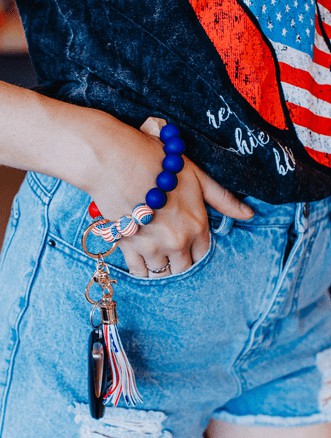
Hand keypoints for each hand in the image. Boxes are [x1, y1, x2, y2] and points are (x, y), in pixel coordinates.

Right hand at [85, 116, 253, 278]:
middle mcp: (177, 242)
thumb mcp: (197, 177)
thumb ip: (222, 199)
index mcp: (197, 227)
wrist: (117, 160)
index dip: (195, 250)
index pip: (203, 255)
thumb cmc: (158, 163)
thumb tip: (249, 214)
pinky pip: (139, 272)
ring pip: (161, 273)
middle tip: (170, 249)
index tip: (188, 244)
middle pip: (183, 268)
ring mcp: (152, 247)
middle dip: (179, 261)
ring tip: (155, 251)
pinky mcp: (128, 247)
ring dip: (160, 266)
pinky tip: (141, 258)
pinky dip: (142, 269)